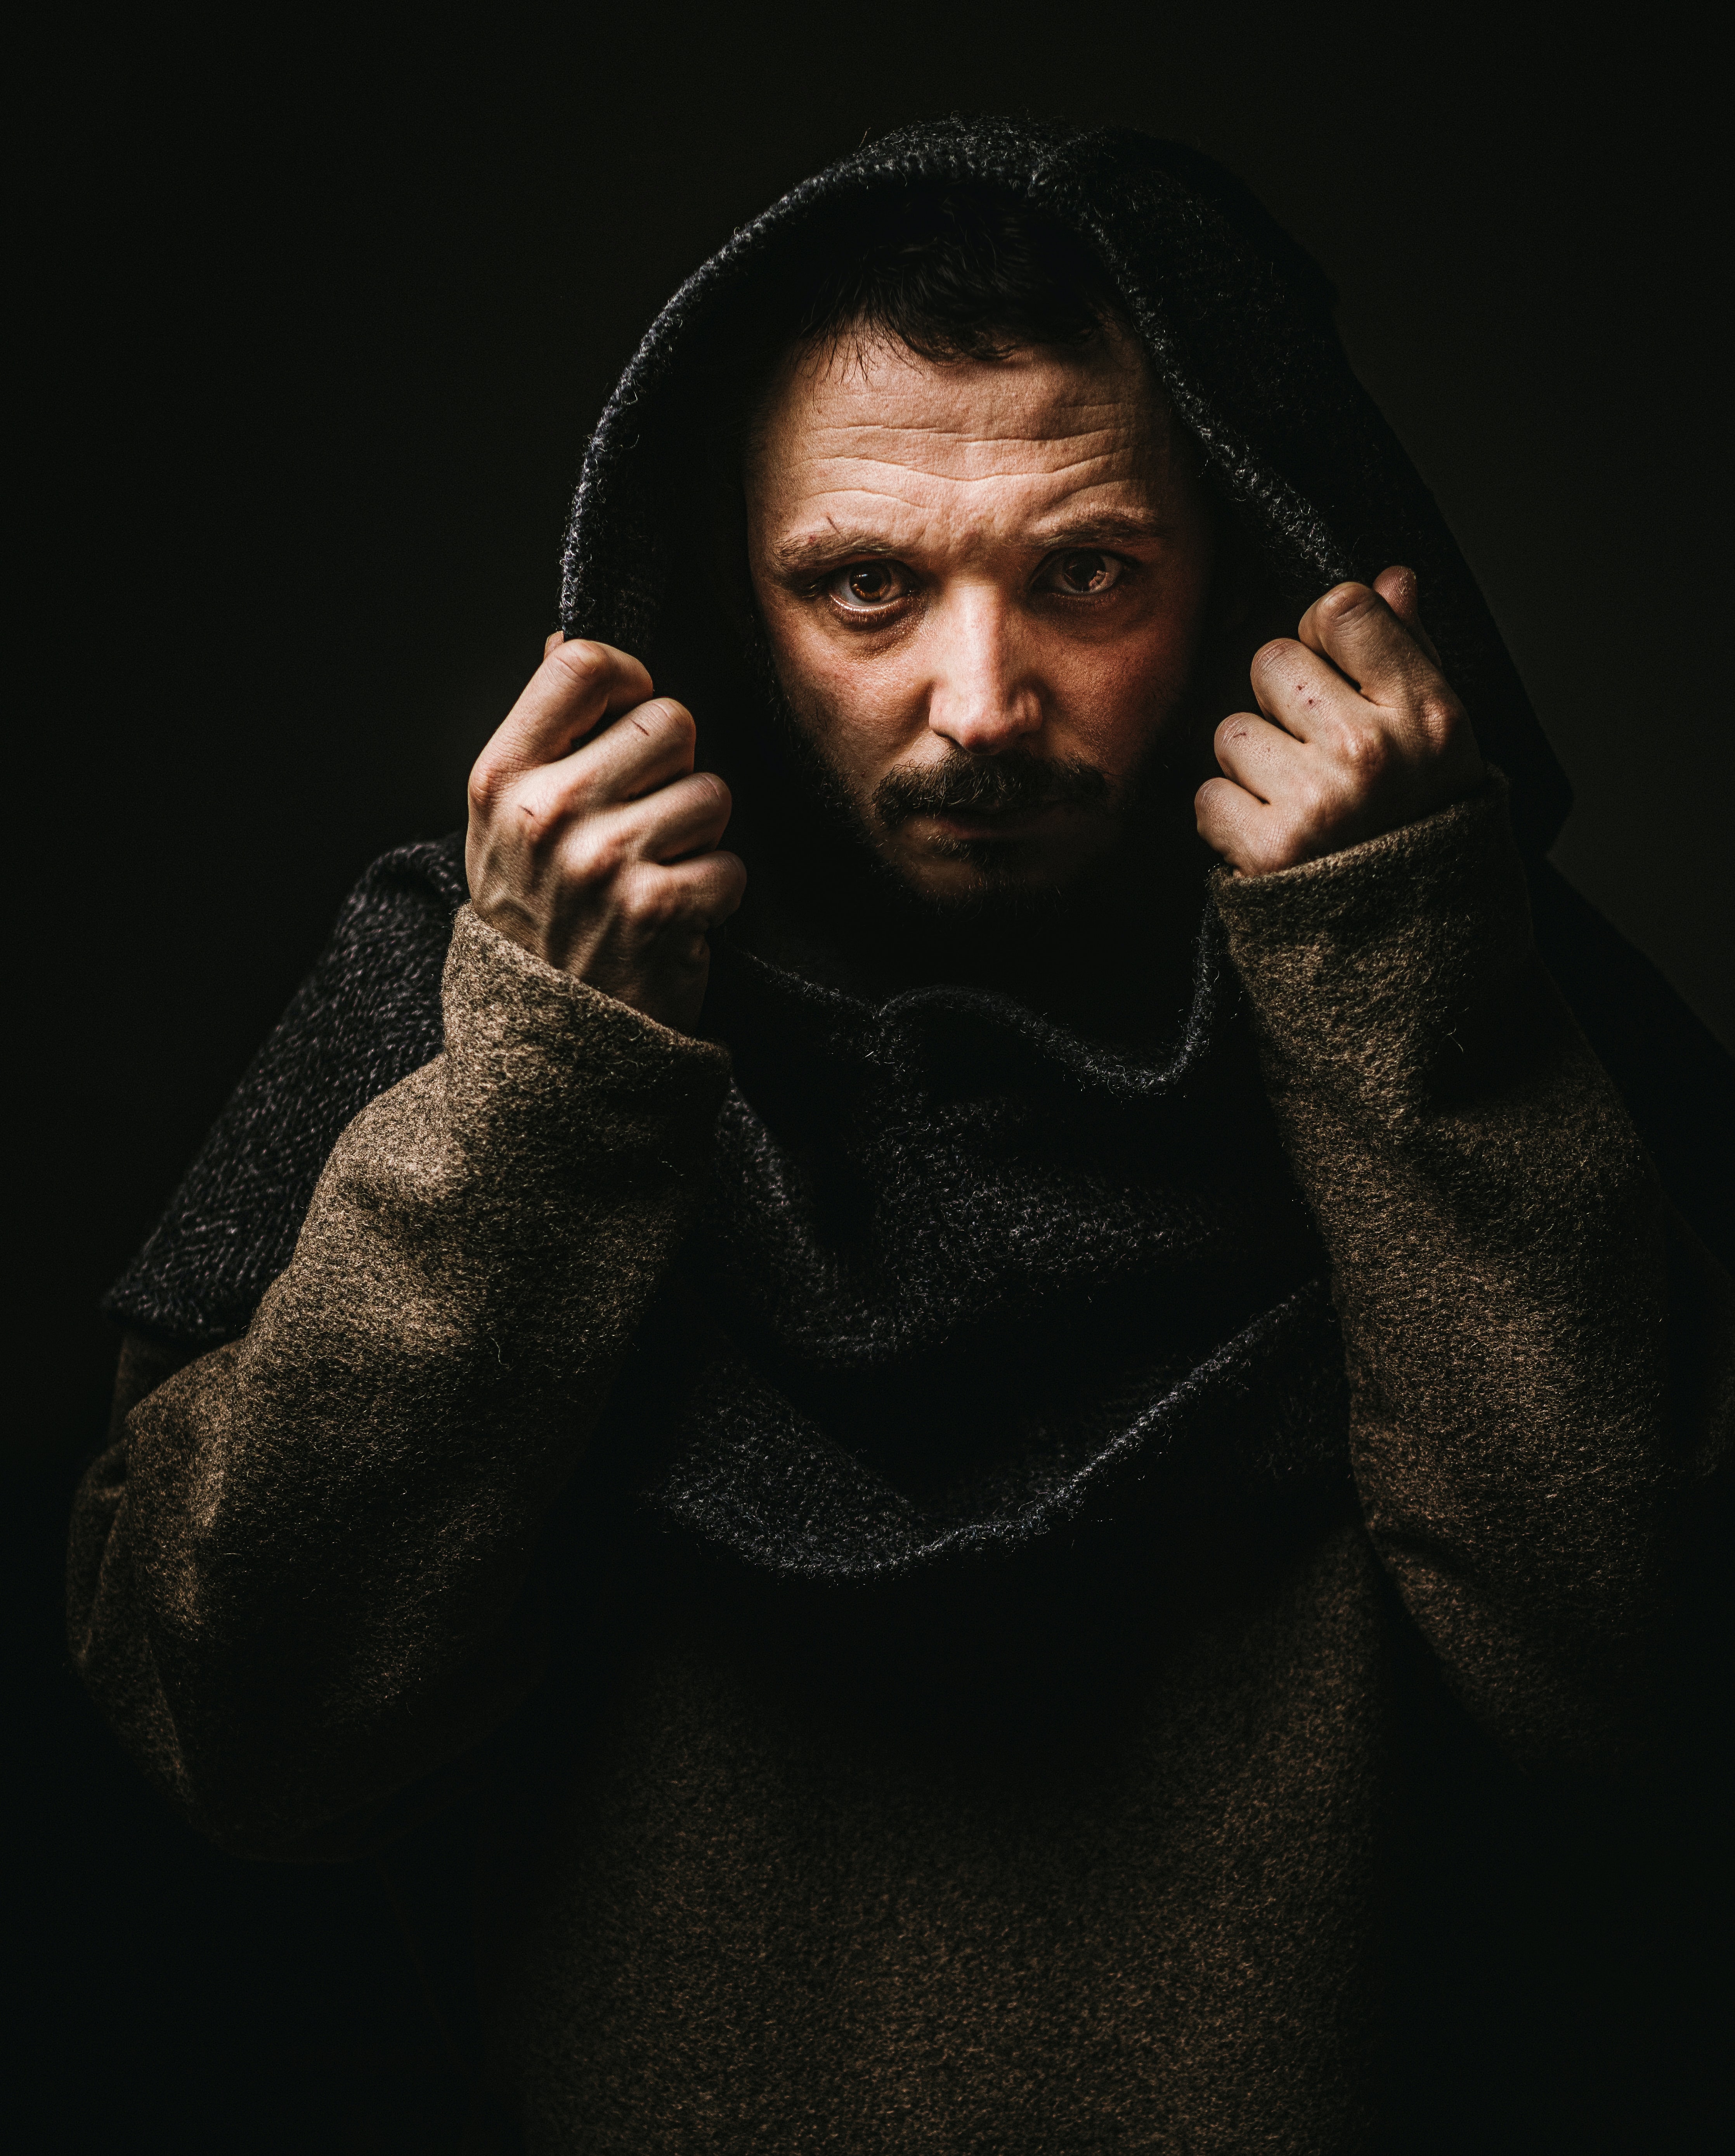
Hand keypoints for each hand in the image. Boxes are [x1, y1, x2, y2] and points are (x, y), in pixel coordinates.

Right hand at [466, 635, 745, 1032]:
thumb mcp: (505, 824)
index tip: (629, 717)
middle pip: (669, 721)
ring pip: (711, 793)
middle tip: (644, 824)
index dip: (628, 680)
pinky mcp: (659, 910)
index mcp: (502, 779)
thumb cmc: (537, 921)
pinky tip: (675, 920)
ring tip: (656, 875)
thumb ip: (540, 737)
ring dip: (699, 837)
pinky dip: (716, 896)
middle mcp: (547, 813)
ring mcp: (602, 862)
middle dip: (673, 770)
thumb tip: (568, 645)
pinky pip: (730, 864)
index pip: (582, 665)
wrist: (545, 1045)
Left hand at [1195, 566, 1484, 875]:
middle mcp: (1371, 751)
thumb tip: (1392, 578)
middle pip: (1270, 660)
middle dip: (1280, 701)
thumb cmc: (1420, 824)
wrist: (1412, 943)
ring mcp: (1317, 801)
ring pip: (1231, 730)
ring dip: (1252, 765)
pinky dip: (1229, 819)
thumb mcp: (1437, 737)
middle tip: (1315, 752)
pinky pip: (1208, 795)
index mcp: (1426, 713)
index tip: (1332, 670)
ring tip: (1298, 800)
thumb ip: (1410, 651)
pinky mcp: (1268, 849)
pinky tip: (1273, 836)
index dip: (1322, 633)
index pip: (1343, 609)